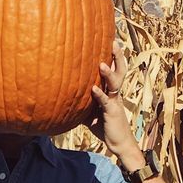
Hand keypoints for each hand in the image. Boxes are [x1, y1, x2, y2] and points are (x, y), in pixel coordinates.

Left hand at [89, 40, 138, 161]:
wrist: (118, 143)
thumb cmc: (104, 126)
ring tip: (101, 63)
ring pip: (115, 83)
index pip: (114, 69)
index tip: (109, 40)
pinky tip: (92, 89)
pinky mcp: (112, 112)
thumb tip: (62, 97)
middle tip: (113, 41)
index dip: (112, 56)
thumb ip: (80, 102)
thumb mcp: (89, 112)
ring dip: (108, 73)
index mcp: (111, 90)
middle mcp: (115, 93)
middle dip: (117, 56)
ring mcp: (115, 102)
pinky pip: (106, 101)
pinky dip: (99, 95)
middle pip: (120, 70)